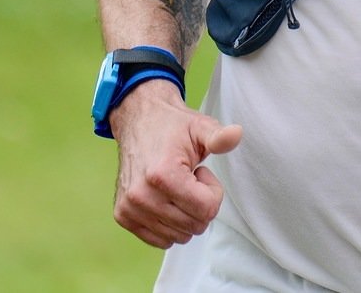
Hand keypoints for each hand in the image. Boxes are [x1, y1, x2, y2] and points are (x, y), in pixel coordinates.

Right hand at [111, 80, 243, 247]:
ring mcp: (130, 208)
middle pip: (195, 226)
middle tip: (189, 179)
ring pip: (180, 236)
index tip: (201, 172)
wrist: (137, 121)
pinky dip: (170, 224)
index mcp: (162, 175)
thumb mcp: (200, 126)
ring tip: (176, 186)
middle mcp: (141, 195)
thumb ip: (219, 136)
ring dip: (185, 214)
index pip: (207, 210)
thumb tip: (237, 133)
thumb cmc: (172, 127)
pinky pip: (161, 240)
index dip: (213, 191)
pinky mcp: (123, 216)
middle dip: (200, 204)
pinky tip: (165, 198)